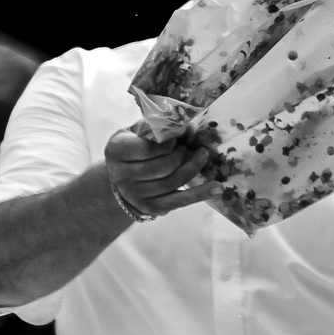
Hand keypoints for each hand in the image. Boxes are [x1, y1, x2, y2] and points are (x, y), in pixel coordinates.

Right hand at [104, 126, 218, 219]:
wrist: (121, 176)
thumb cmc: (135, 146)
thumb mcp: (138, 131)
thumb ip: (159, 126)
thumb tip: (190, 128)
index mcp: (116, 150)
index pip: (148, 148)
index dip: (168, 143)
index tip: (176, 138)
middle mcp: (121, 174)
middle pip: (163, 166)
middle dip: (183, 155)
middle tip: (189, 147)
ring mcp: (135, 194)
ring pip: (173, 181)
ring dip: (193, 167)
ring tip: (201, 156)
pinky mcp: (150, 207)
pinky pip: (180, 200)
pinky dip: (200, 194)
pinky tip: (217, 187)